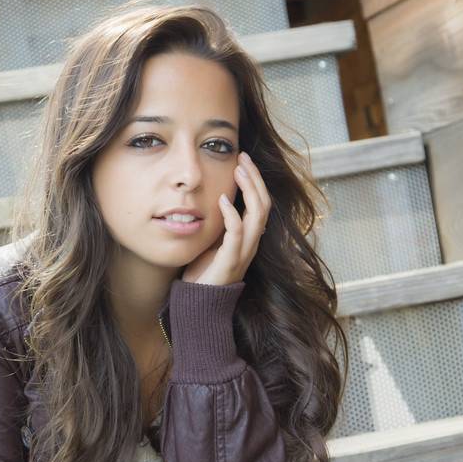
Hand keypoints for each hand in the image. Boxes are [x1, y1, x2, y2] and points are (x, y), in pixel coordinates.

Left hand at [179, 151, 270, 286]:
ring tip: (238, 171)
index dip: (256, 181)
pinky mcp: (230, 262)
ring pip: (257, 216)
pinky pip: (237, 234)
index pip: (261, 204)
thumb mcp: (212, 240)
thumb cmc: (203, 272)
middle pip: (264, 205)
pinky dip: (232, 214)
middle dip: (255, 179)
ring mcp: (243, 253)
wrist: (198, 303)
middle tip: (243, 158)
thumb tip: (213, 197)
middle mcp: (251, 244)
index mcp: (248, 238)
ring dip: (250, 190)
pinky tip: (224, 199)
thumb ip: (218, 222)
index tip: (243, 160)